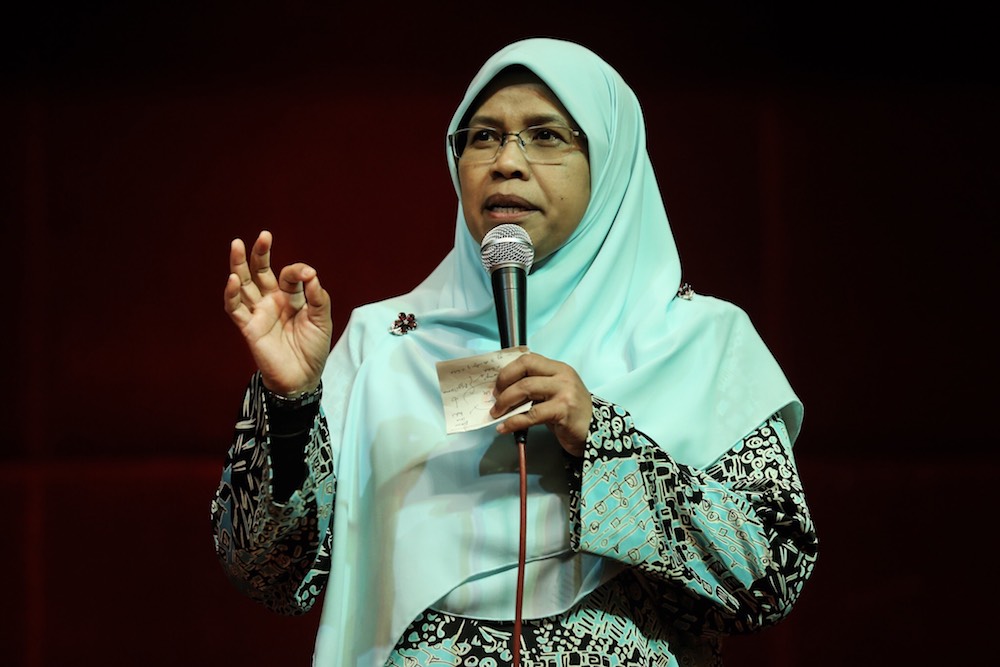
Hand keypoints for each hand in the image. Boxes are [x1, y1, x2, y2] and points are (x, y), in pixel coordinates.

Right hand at [223, 230, 332, 395]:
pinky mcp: (248, 327)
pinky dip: (232, 294)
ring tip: (237, 244)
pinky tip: (233, 280)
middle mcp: (272, 300)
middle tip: (263, 236)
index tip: (309, 275)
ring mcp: (259, 312)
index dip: (298, 271)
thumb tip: (311, 275)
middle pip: (261, 272)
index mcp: (291, 297)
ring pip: (244, 284)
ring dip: (239, 265)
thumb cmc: (313, 349)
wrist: (303, 378)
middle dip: (261, 254)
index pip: (289, 275)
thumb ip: (317, 297)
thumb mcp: (322, 320)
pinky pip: (235, 308)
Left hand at [490, 353, 592, 456]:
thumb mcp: (554, 393)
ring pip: (526, 388)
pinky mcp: (563, 410)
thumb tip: (502, 391)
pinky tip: (504, 428)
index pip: (528, 359)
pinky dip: (513, 422)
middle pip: (525, 372)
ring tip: (496, 413)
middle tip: (495, 399)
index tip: (497, 385)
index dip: (508, 371)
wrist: (595, 432)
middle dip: (504, 386)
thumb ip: (535, 387)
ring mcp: (564, 392)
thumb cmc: (570, 414)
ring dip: (505, 402)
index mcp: (558, 368)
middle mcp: (562, 376)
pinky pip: (531, 414)